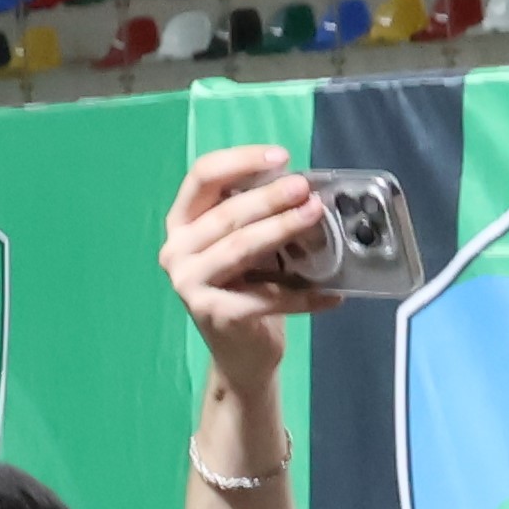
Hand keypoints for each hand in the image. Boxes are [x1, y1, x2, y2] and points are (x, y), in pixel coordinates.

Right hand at [162, 147, 326, 391]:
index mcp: (182, 222)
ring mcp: (189, 283)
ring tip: (314, 216)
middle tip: (306, 190)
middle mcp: (176, 250)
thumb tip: (301, 185)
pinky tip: (331, 294)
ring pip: (241, 246)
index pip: (202, 176)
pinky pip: (264, 297)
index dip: (240, 160)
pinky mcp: (214, 314)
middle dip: (270, 197)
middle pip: (226, 212)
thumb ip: (259, 213)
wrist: (241, 353)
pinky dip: (302, 295)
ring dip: (282, 229)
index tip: (281, 156)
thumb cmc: (247, 287)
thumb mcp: (248, 242)